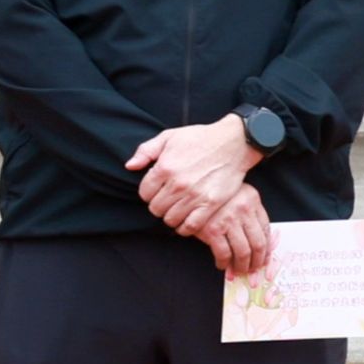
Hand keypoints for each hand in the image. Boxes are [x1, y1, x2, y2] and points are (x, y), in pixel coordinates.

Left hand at [126, 114, 265, 248]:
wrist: (233, 143)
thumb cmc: (199, 138)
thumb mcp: (169, 136)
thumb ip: (146, 151)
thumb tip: (130, 166)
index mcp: (164, 167)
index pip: (144, 193)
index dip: (149, 193)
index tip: (157, 189)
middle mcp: (177, 184)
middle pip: (156, 209)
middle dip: (159, 205)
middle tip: (168, 200)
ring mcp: (194, 196)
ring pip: (170, 219)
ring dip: (171, 216)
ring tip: (177, 208)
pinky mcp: (210, 204)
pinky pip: (190, 226)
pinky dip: (185, 227)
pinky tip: (187, 218)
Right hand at [206, 198, 275, 281]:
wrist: (189, 193)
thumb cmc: (213, 197)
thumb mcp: (236, 197)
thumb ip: (250, 214)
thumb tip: (262, 247)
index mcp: (252, 199)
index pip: (266, 230)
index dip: (266, 249)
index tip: (264, 259)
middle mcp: (242, 208)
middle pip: (258, 243)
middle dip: (256, 261)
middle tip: (252, 268)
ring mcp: (228, 219)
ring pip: (243, 252)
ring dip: (242, 266)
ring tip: (239, 269)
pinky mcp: (212, 230)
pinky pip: (224, 254)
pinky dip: (224, 263)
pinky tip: (222, 264)